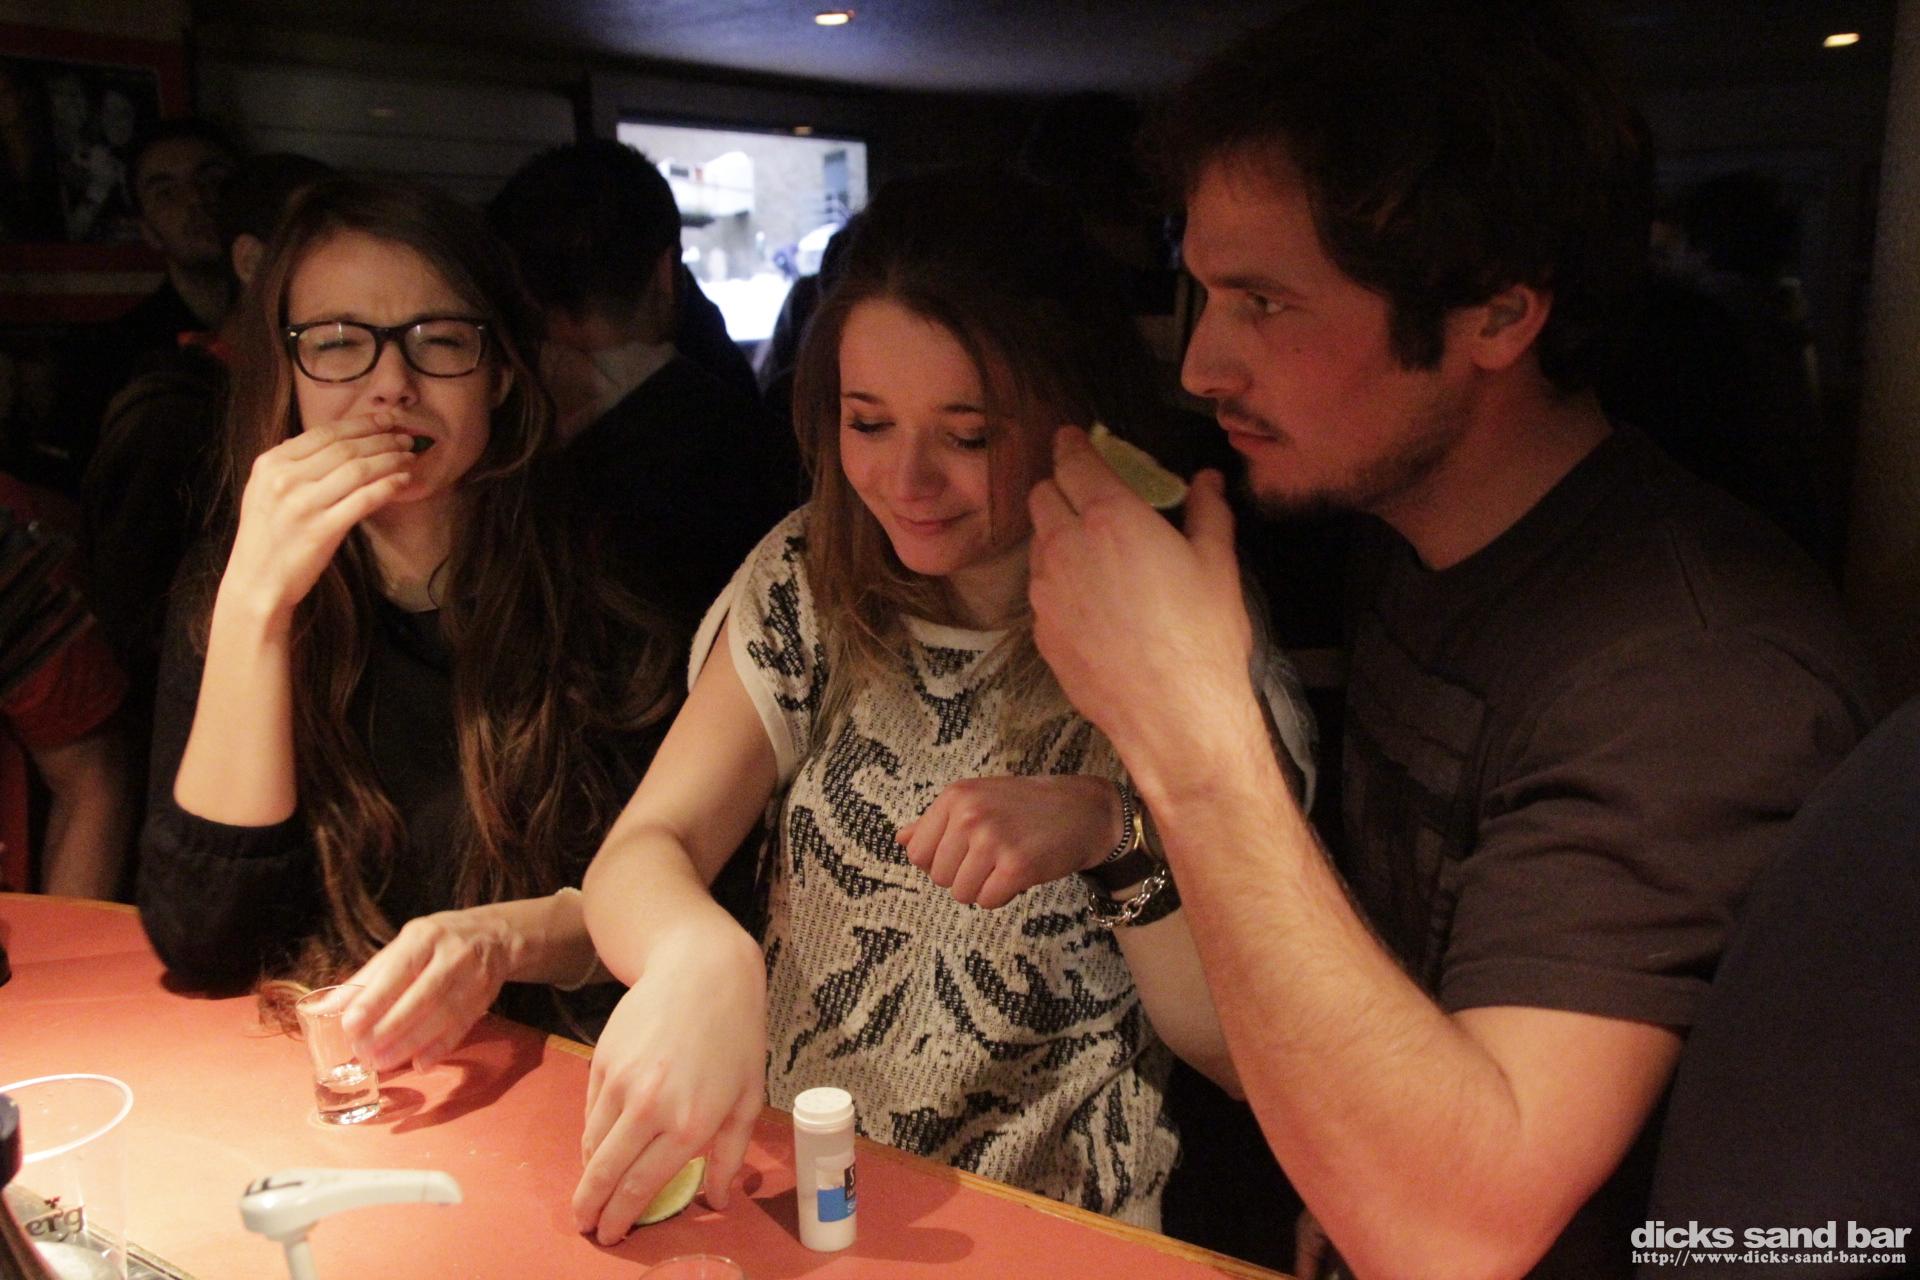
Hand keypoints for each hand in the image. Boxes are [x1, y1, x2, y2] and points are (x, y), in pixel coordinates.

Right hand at [219, 417, 416, 622]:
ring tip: (409, 458)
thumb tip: (336, 440)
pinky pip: (363, 500)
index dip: (362, 423)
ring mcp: (304, 505)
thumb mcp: (266, 489)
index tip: (388, 420)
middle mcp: (285, 479)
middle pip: (345, 448)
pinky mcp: (322, 530)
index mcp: (271, 463)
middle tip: (408, 439)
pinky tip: (403, 481)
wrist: (257, 581)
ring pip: (358, 470)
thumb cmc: (267, 535)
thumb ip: (294, 464)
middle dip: (382, 439)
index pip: (324, 433)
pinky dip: (387, 487)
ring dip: (390, 460)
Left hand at [339, 906, 518, 1072]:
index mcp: (425, 937)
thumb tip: (323, 1007)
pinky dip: (439, 1049)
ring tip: (381, 1062)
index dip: (374, 999)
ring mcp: (474, 978)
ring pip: (442, 1016)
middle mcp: (453, 955)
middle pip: (422, 997)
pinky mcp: (485, 1000)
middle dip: (390, 1028)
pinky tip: (419, 1064)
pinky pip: (461, 1029)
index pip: (398, 970)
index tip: (349, 1025)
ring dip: (410, 1044)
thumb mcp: (402, 947)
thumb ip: (366, 978)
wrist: (495, 937)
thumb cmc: (436, 943)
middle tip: (363, 1051)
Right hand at [572, 929, 765, 1244]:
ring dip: (586, 1174)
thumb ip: (730, 1155)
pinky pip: (590, 1111)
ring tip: (587, 1194)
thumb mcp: (749, 1098)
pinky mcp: (601, 1061)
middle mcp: (650, 1107)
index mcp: (690, 1123)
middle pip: (605, 1173)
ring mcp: (620, 1083)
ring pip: (591, 1144)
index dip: (621, 1217)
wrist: (702, 971)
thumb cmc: (736, 1036)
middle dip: (591, 1208)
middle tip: (585, 1226)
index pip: (640, 1186)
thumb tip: (717, 1201)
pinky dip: (591, 1134)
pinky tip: (599, 1145)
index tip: (611, 1236)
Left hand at [898, 775, 1120, 908]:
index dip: (941, 861)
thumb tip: (900, 839)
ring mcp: (993, 840)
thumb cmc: (1027, 807)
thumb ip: (936, 821)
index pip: (918, 853)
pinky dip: (1002, 896)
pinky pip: (987, 902)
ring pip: (961, 894)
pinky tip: (1020, 874)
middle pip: (939, 877)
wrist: (1083, 811)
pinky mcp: (1016, 866)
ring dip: (984, 888)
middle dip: (964, 875)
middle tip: (993, 857)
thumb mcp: (977, 799)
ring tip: (1006, 864)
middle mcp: (969, 814)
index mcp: (955, 796)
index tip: (966, 851)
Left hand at [1028, 426, 1256, 766]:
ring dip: (1056, 534)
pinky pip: (1040, 590)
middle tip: (1084, 493)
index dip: (1071, 445)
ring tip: (1092, 549)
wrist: (1173, 714)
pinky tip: (1091, 598)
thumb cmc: (1200, 639)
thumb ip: (1207, 511)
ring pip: (1037, 543)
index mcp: (1111, 518)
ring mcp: (1047, 592)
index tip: (1072, 439)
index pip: (1073, 462)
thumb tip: (1207, 481)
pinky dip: (1057, 581)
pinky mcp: (1042, 631)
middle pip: (1040, 496)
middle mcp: (1067, 548)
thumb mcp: (1217, 563)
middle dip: (1059, 486)